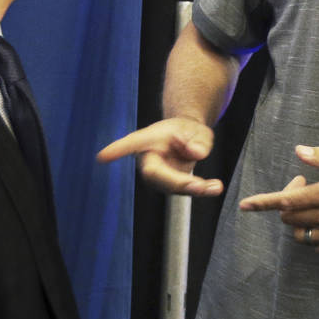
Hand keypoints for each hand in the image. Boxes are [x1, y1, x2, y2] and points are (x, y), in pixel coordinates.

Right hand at [96, 118, 223, 196]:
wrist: (187, 138)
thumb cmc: (186, 130)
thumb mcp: (196, 129)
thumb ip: (197, 140)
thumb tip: (196, 153)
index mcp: (148, 140)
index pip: (131, 144)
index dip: (117, 150)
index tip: (102, 156)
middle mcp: (149, 160)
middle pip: (156, 174)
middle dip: (176, 181)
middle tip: (198, 184)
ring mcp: (159, 175)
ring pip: (172, 187)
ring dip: (194, 189)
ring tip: (215, 187)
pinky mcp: (171, 185)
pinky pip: (184, 190)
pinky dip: (202, 190)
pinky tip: (216, 187)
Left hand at [239, 144, 318, 251]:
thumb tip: (299, 152)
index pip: (287, 201)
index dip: (263, 203)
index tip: (245, 204)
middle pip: (291, 219)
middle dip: (287, 203)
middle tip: (302, 183)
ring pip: (303, 236)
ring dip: (298, 222)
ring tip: (313, 203)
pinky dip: (314, 236)